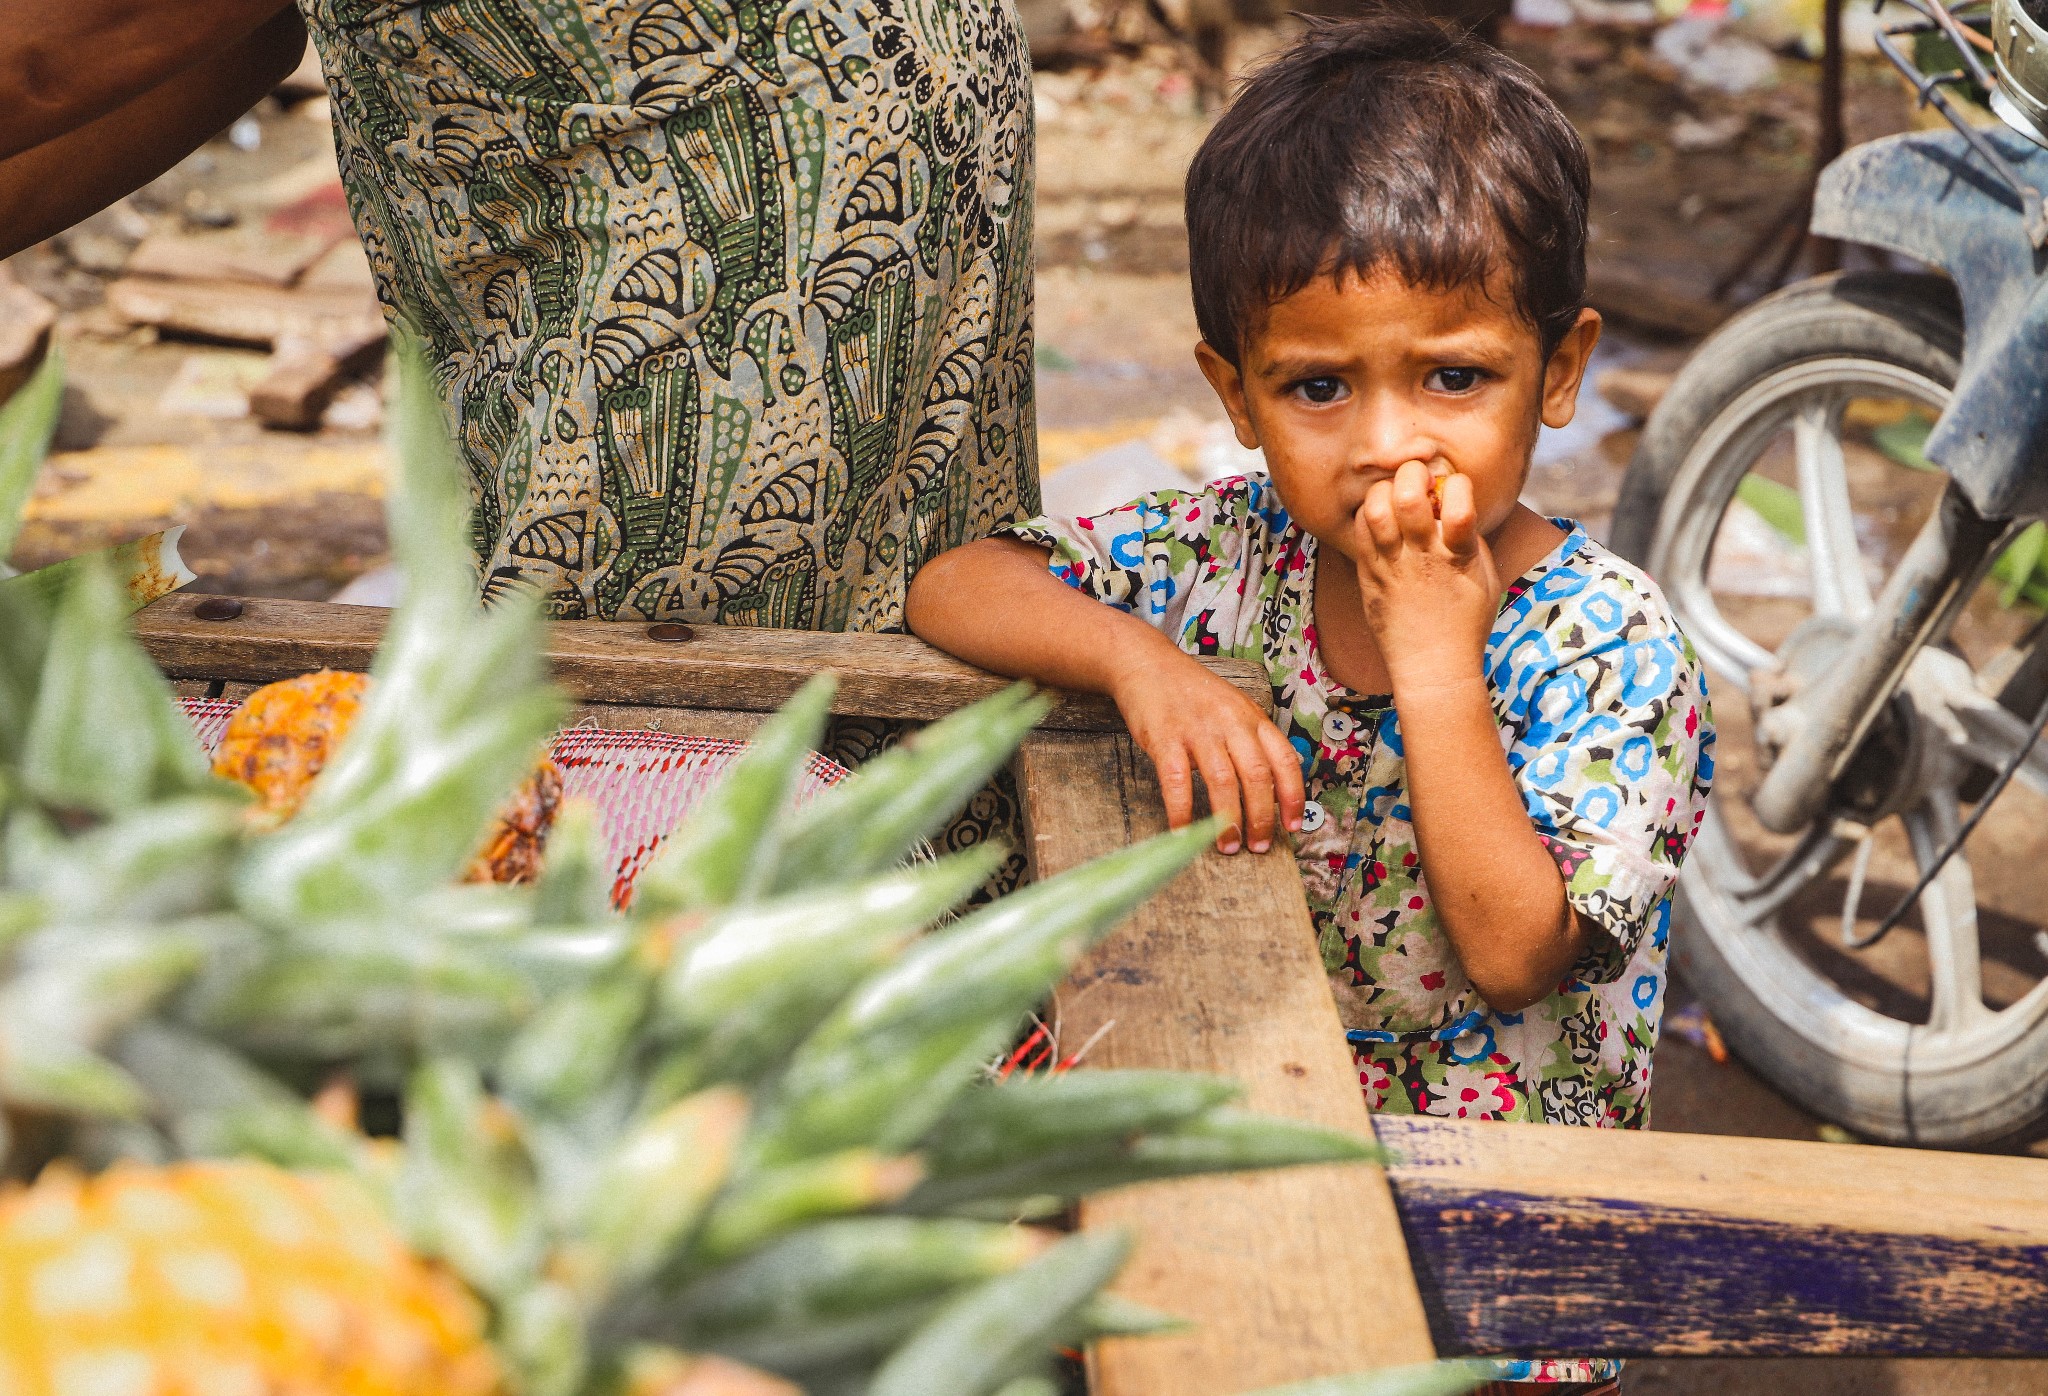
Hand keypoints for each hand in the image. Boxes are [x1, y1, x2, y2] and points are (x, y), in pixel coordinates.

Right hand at [1110, 644, 1304, 854]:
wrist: (1147, 664)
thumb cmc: (1192, 692)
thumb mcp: (1235, 707)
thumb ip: (1256, 739)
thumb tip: (1282, 780)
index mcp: (1252, 717)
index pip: (1284, 759)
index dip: (1292, 796)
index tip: (1292, 825)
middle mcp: (1231, 723)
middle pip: (1257, 776)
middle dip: (1261, 817)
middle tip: (1259, 845)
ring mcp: (1198, 730)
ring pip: (1223, 782)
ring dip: (1227, 821)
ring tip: (1227, 846)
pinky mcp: (1165, 738)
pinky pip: (1178, 782)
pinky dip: (1182, 811)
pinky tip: (1183, 831)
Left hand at [1353, 459, 1501, 695]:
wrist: (1433, 667)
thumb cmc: (1466, 622)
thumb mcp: (1485, 578)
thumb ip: (1471, 539)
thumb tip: (1453, 502)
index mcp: (1459, 558)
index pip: (1459, 505)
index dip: (1457, 484)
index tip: (1456, 490)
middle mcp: (1422, 558)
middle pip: (1406, 497)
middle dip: (1413, 474)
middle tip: (1418, 479)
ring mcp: (1390, 567)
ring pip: (1374, 510)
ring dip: (1384, 492)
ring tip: (1395, 497)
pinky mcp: (1368, 577)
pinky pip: (1359, 533)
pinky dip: (1368, 516)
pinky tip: (1381, 521)